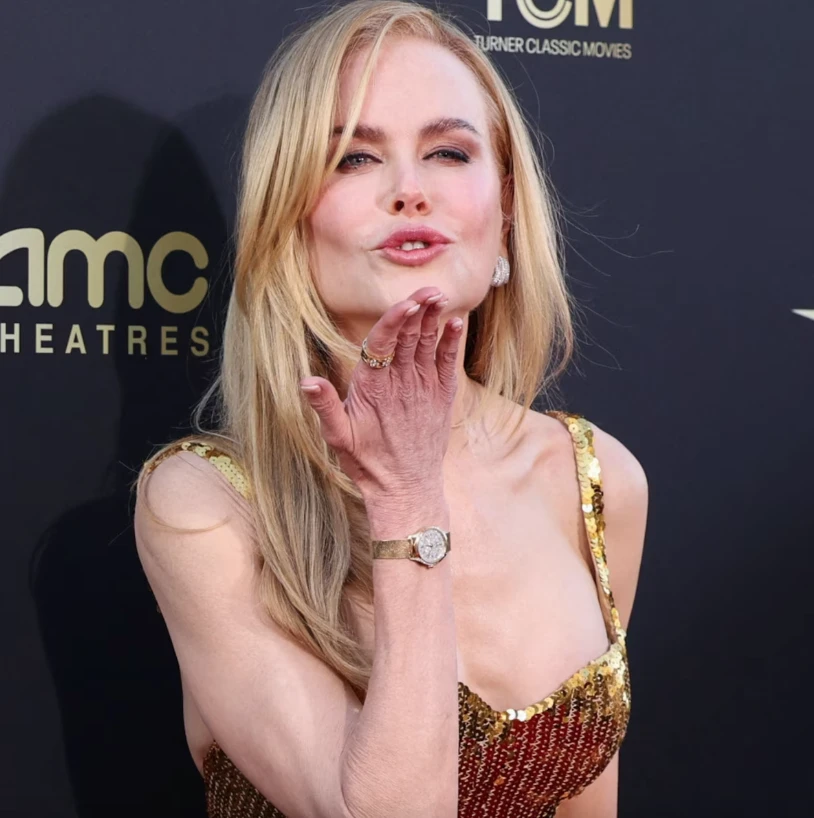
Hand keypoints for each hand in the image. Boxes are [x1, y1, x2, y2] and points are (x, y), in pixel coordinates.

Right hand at [300, 287, 462, 499]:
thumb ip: (324, 406)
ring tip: (439, 294)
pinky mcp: (440, 398)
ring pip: (429, 346)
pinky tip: (455, 322)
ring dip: (434, 319)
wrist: (406, 489)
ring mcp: (424, 391)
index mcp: (373, 389)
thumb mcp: (338, 438)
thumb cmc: (368, 463)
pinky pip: (447, 364)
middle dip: (419, 310)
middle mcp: (402, 385)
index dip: (395, 320)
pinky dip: (451, 342)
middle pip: (410, 338)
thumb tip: (306, 380)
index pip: (383, 345)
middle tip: (429, 287)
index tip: (405, 301)